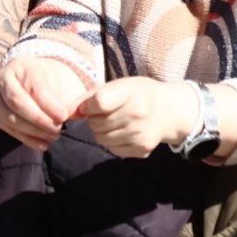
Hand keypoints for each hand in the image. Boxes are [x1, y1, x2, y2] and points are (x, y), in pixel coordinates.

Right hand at [0, 55, 85, 150]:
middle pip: (16, 101)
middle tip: (58, 128)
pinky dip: (27, 139)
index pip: (32, 85)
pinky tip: (43, 144)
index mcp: (20, 65)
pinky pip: (9, 129)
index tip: (63, 116)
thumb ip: (62, 97)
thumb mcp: (52, 80)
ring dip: (33, 131)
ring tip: (53, 135)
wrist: (22, 80)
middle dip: (39, 119)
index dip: (48, 103)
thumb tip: (74, 114)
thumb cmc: (42, 81)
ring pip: (9, 118)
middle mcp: (2, 79)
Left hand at [75, 76, 197, 158]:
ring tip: (114, 122)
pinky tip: (123, 132)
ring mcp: (140, 135)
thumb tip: (66, 112)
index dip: (88, 106)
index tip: (91, 105)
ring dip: (101, 131)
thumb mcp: (117, 85)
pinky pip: (112, 150)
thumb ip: (88, 97)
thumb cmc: (138, 94)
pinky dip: (112, 142)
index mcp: (131, 93)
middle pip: (96, 123)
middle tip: (106, 113)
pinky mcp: (142, 150)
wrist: (170, 111)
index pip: (98, 103)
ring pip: (101, 139)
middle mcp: (137, 115)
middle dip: (94, 119)